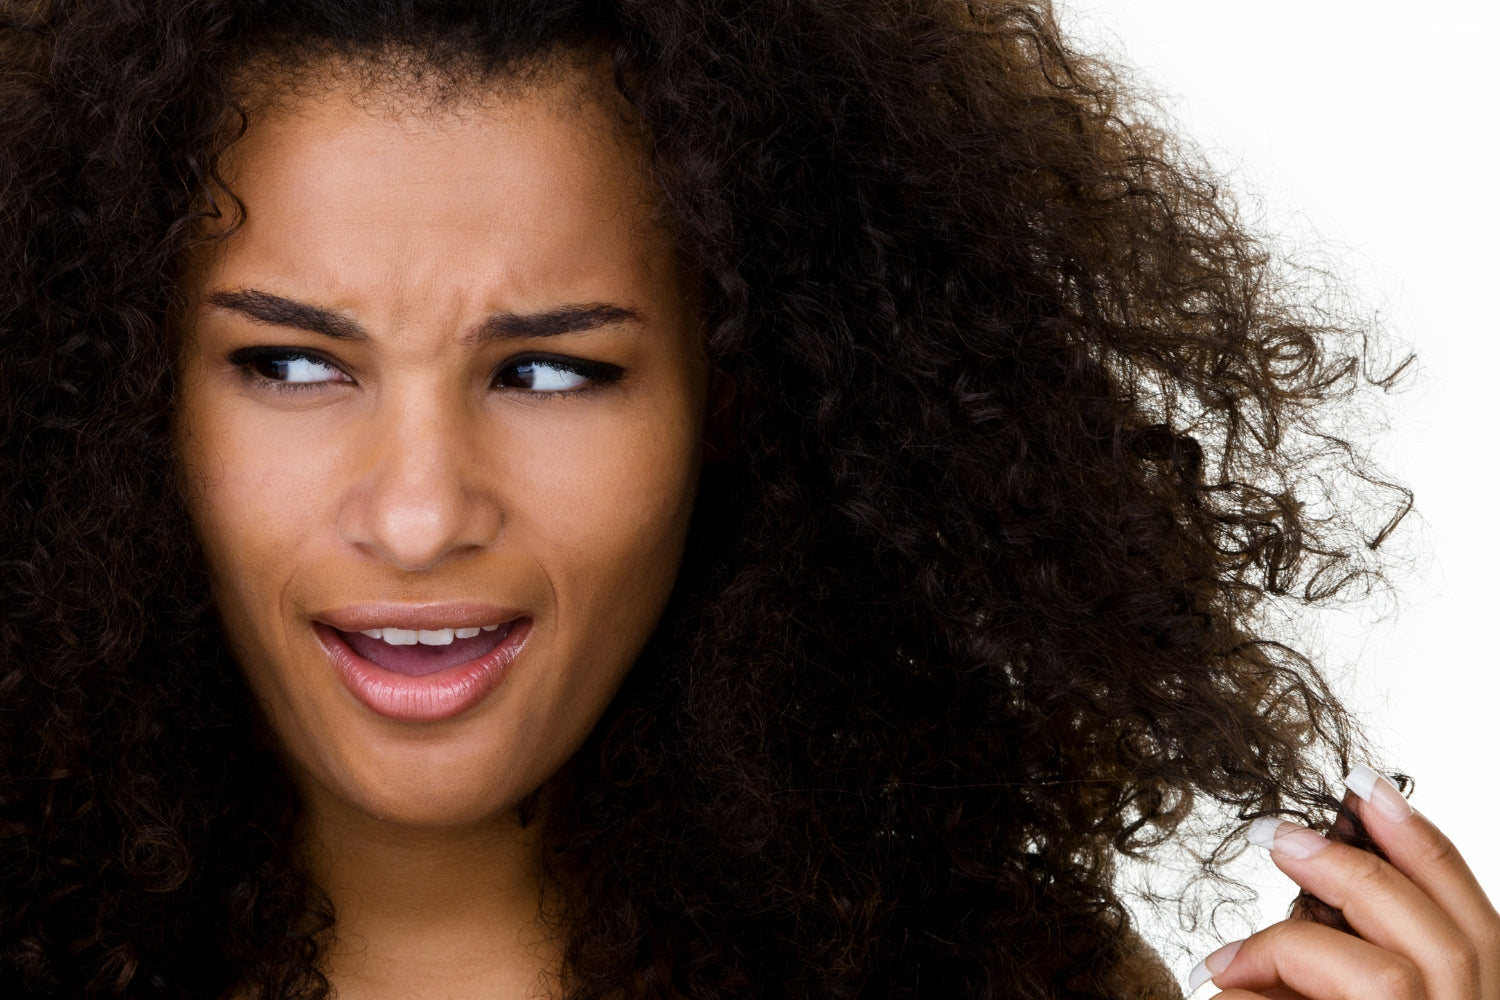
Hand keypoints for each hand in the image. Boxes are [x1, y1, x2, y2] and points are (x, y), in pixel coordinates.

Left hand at [1187, 764, 1499, 999]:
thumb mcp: (1342, 991)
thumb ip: (1347, 943)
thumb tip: (1308, 856)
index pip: (1478, 922)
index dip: (1424, 846)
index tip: (1367, 787)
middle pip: (1446, 940)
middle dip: (1358, 874)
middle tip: (1277, 837)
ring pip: (1388, 978)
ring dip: (1297, 946)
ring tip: (1225, 957)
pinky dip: (1256, 992)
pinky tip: (1219, 992)